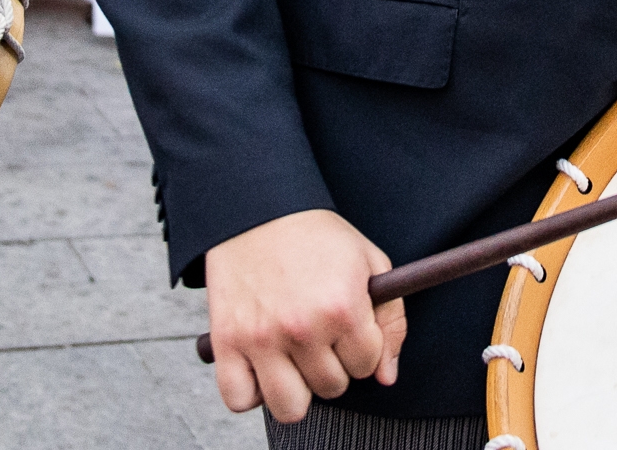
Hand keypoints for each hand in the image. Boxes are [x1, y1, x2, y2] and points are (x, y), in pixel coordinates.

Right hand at [203, 210, 403, 422]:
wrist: (257, 209)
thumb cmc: (315, 236)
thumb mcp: (369, 262)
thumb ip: (390, 320)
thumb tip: (386, 376)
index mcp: (342, 306)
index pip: (366, 365)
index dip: (362, 348)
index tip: (348, 330)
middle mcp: (302, 327)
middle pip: (332, 387)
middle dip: (332, 365)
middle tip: (320, 337)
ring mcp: (261, 338)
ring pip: (290, 407)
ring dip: (296, 389)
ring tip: (293, 360)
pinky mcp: (226, 341)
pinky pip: (239, 399)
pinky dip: (250, 393)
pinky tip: (261, 367)